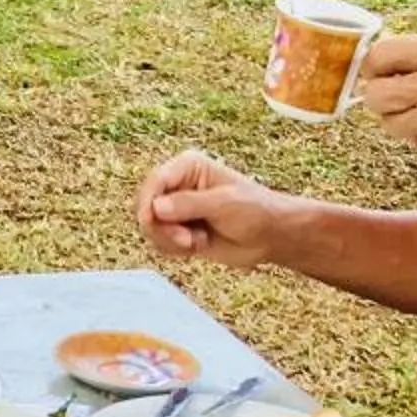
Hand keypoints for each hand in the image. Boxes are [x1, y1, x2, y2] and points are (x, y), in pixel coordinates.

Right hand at [133, 150, 297, 269]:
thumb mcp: (224, 204)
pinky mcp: (177, 229)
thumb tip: (156, 207)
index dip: (148, 201)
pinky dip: (174, 249)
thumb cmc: (256, 211)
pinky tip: (197, 245)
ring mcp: (175, 208)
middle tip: (186, 240)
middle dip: (162, 227)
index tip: (151, 220)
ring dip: (170, 240)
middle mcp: (177, 185)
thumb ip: (190, 204)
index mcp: (188, 166)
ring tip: (197, 241)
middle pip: (145, 205)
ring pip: (150, 226)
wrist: (271, 236)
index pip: (155, 181)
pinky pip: (158, 242)